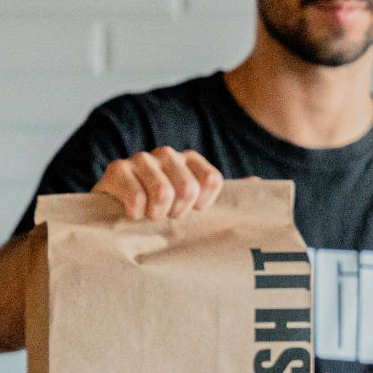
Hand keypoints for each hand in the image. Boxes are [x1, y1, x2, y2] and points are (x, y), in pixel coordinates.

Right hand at [93, 147, 222, 219]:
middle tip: (167, 218)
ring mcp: (141, 159)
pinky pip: (136, 195)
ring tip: (150, 217)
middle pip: (189, 188)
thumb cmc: (160, 214)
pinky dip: (137, 213)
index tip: (193, 213)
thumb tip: (258, 183)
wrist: (114, 217)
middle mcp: (167, 155)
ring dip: (157, 215)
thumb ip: (225, 195)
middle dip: (179, 213)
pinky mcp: (116, 170)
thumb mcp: (195, 207)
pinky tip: (132, 215)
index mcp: (191, 161)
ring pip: (164, 193)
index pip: (212, 180)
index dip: (204, 204)